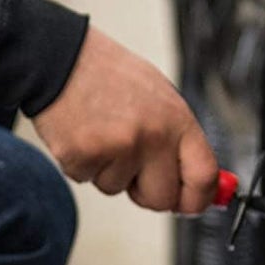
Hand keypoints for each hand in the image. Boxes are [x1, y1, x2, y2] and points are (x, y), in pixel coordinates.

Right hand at [32, 27, 218, 213]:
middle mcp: (152, 136)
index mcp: (176, 120)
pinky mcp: (84, 158)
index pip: (204, 177)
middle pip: (162, 199)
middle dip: (145, 192)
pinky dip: (82, 164)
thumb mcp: (157, 98)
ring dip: (107, 171)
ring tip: (100, 134)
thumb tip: (197, 184)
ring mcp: (118, 149)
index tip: (190, 204)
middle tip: (131, 167)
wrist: (60, 60)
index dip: (197, 199)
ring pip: (117, 190)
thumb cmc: (107, 76)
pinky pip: (87, 180)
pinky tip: (81, 134)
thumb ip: (177, 141)